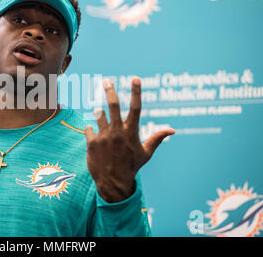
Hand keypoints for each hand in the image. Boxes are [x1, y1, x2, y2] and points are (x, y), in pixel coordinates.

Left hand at [85, 78, 174, 202]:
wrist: (113, 183)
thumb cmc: (131, 166)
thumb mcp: (146, 153)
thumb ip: (157, 138)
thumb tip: (173, 130)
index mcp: (131, 132)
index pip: (136, 108)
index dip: (136, 92)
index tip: (135, 78)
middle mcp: (117, 131)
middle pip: (112, 105)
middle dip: (109, 90)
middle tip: (106, 81)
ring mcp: (103, 136)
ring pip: (99, 116)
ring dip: (99, 115)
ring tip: (101, 120)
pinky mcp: (91, 142)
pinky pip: (89, 129)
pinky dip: (91, 131)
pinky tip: (96, 140)